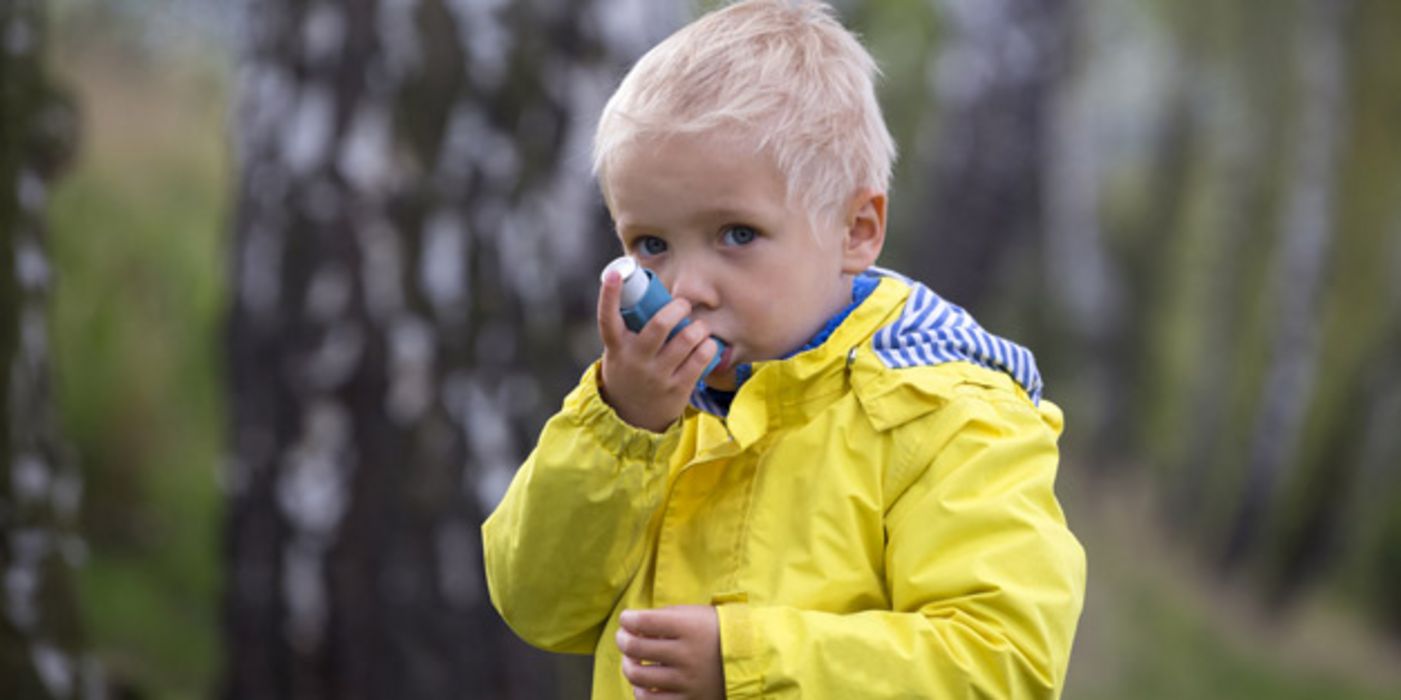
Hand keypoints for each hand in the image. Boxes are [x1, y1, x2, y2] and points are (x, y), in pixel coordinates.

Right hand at [598, 271, 717, 432]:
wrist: (632, 417)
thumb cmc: (629, 370)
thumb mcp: (620, 351)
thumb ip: (632, 327)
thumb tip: (650, 291)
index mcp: (617, 347)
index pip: (608, 318)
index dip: (608, 294)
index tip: (615, 272)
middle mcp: (636, 360)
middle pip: (659, 326)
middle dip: (677, 308)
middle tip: (683, 305)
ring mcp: (657, 375)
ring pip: (686, 340)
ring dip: (698, 327)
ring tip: (699, 327)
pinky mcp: (677, 388)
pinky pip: (701, 359)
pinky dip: (708, 346)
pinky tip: (706, 344)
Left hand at [616, 606, 724, 699]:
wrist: (753, 660)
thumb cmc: (720, 632)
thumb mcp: (697, 614)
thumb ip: (666, 617)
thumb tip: (634, 625)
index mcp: (689, 627)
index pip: (643, 621)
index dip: (627, 619)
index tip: (627, 619)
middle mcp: (686, 655)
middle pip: (635, 648)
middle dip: (622, 640)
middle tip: (624, 637)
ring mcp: (687, 681)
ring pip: (637, 676)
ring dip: (628, 665)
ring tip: (632, 661)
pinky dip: (640, 691)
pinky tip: (644, 684)